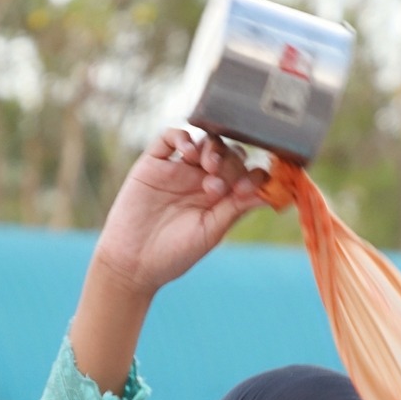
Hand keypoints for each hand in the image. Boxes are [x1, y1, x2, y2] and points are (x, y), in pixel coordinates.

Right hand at [91, 127, 265, 301]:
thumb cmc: (174, 254)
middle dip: (230, 165)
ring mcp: (179, 170)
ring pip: (205, 142)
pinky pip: (171, 137)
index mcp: (221, 200)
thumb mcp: (211, 232)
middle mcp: (202, 181)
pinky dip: (183, 137)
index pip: (245, 174)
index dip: (252, 174)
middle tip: (217, 187)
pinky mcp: (154, 163)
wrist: (133, 262)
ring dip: (214, 149)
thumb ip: (235, 209)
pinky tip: (189, 153)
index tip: (248, 187)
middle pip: (229, 155)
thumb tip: (267, 192)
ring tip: (209, 167)